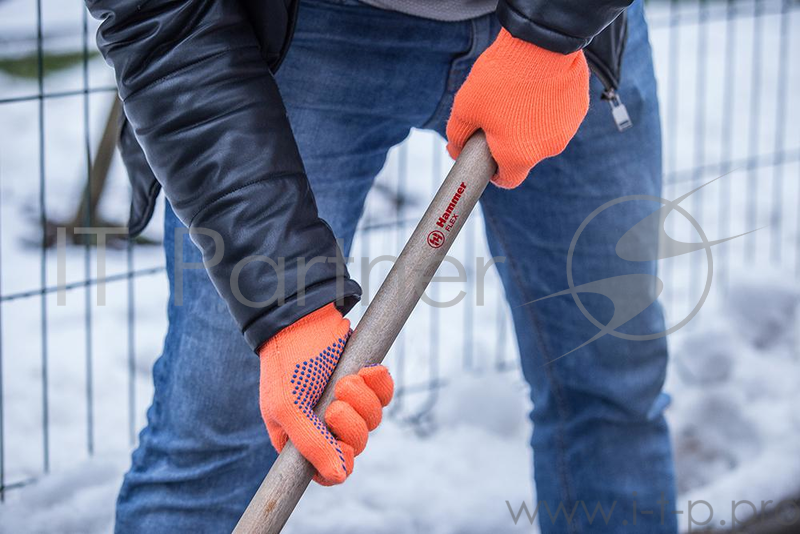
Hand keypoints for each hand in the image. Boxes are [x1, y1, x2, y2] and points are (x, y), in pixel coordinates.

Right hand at [258, 303, 392, 484]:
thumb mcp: (288, 408)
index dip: (339, 461)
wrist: (303, 318)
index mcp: (299, 438)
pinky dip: (380, 384)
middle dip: (351, 423)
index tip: (341, 444)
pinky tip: (369, 370)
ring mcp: (347, 403)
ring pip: (372, 421)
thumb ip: (312, 445)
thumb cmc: (287, 364)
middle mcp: (324, 424)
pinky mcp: (365, 382)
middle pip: (355, 445)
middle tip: (336, 403)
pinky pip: (384, 396)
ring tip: (347, 379)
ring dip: (363, 400)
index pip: (327, 470)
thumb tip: (339, 477)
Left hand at [447, 28, 589, 188]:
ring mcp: (566, 130)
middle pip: (525, 155)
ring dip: (530, 124)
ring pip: (542, 135)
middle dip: (510, 141)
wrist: (541, 43)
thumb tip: (455, 148)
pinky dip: (546, 108)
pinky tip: (536, 88)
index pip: (508, 180)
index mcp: (519, 156)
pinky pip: (558, 117)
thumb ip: (457, 135)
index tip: (488, 157)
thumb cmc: (502, 77)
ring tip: (518, 97)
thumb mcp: (465, 107)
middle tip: (497, 116)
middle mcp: (547, 150)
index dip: (495, 172)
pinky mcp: (579, 110)